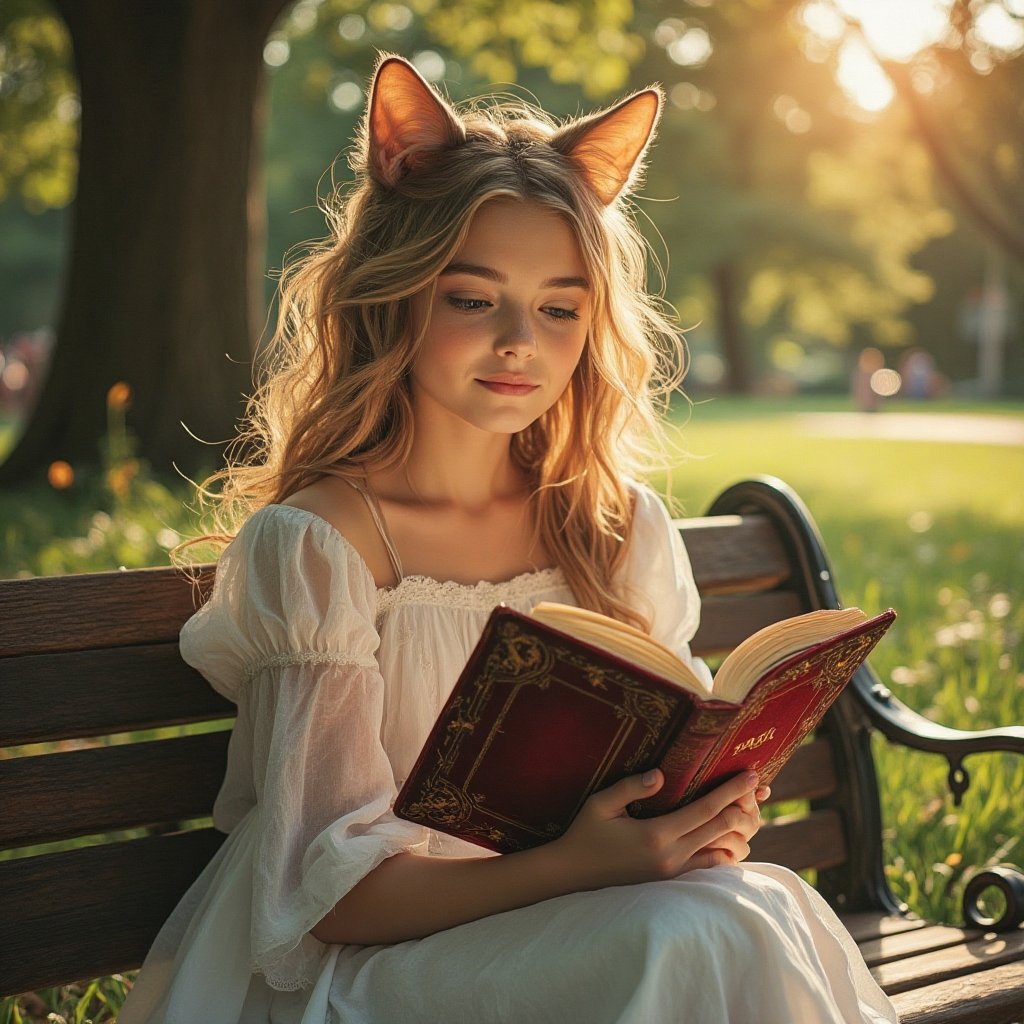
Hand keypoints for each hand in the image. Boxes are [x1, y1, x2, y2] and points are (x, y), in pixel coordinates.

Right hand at [550, 769, 762, 890]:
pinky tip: (731, 837)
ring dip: (739, 831)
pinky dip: (726, 851)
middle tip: (758, 788)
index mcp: (657, 834)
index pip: (706, 809)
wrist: (574, 875)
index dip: (732, 791)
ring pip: (723, 851)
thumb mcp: (600, 804)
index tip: (752, 774)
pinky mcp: (672, 880)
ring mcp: (674, 871)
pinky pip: (711, 866)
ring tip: (748, 809)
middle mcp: (672, 856)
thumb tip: (660, 774)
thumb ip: (630, 787)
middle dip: (744, 806)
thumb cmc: (585, 833)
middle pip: (723, 829)